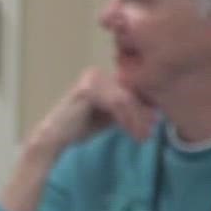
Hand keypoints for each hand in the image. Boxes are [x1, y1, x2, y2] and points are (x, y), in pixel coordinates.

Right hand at [26, 67, 157, 153]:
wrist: (55, 137)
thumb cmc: (80, 127)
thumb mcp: (110, 116)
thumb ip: (127, 109)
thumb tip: (155, 110)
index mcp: (101, 76)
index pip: (131, 88)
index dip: (145, 106)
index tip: (154, 124)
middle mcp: (96, 73)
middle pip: (130, 92)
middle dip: (142, 115)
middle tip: (149, 133)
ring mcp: (91, 79)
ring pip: (126, 99)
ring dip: (137, 119)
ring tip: (142, 136)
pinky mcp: (88, 89)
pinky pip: (116, 103)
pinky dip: (127, 119)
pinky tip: (131, 132)